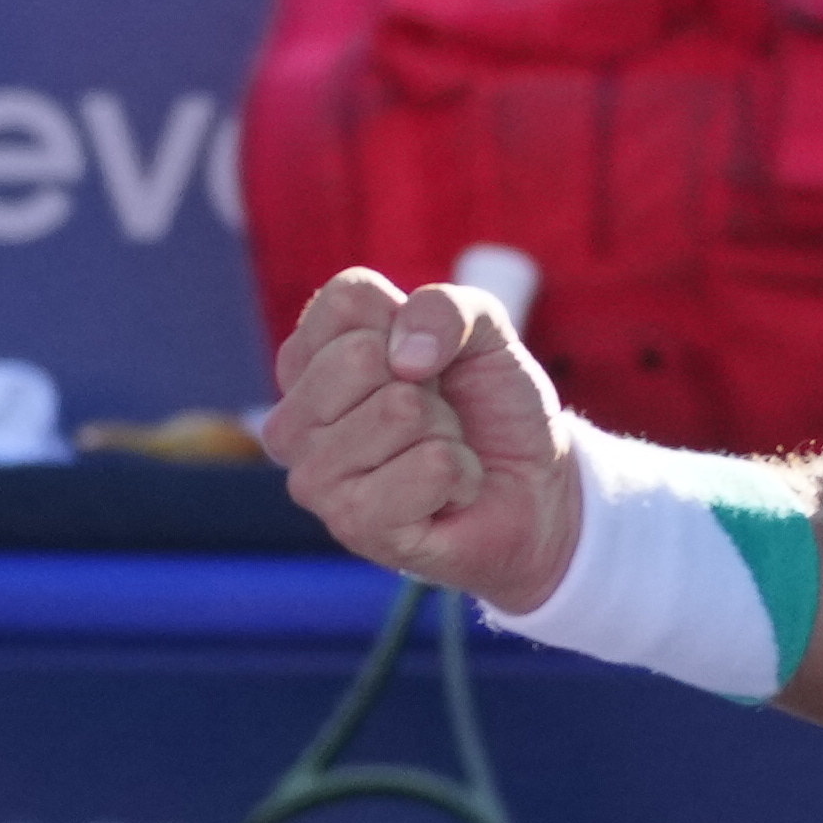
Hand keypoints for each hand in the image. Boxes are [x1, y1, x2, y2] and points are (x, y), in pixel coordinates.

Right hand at [267, 265, 576, 602]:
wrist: (531, 490)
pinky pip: (433, 465)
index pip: (347, 299)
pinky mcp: (353, 523)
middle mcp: (292, 421)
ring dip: (447, 432)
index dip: (412, 322)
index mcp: (306, 361)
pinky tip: (447, 494)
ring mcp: (314, 478)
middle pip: (362, 356)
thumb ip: (446, 308)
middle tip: (436, 416)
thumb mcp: (482, 330)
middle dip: (428, 384)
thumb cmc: (488, 406)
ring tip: (440, 454)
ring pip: (400, 411)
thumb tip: (405, 356)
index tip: (425, 362)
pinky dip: (464, 473)